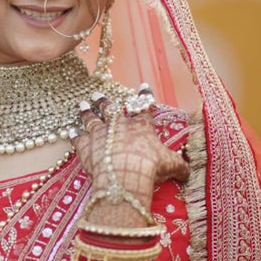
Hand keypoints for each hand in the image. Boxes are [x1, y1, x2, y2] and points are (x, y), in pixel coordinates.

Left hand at [72, 90, 188, 222]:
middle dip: (104, 101)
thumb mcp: (172, 166)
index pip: (144, 106)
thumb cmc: (151, 167)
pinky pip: (77, 139)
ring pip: (92, 119)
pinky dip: (73, 136)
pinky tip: (70, 132)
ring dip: (87, 112)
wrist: (125, 174)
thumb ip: (180, 166)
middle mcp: (119, 125)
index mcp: (141, 126)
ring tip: (83, 104)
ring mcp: (100, 134)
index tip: (143, 86)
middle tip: (97, 94)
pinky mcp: (85, 147)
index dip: (144, 96)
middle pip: (110, 108)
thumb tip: (189, 171)